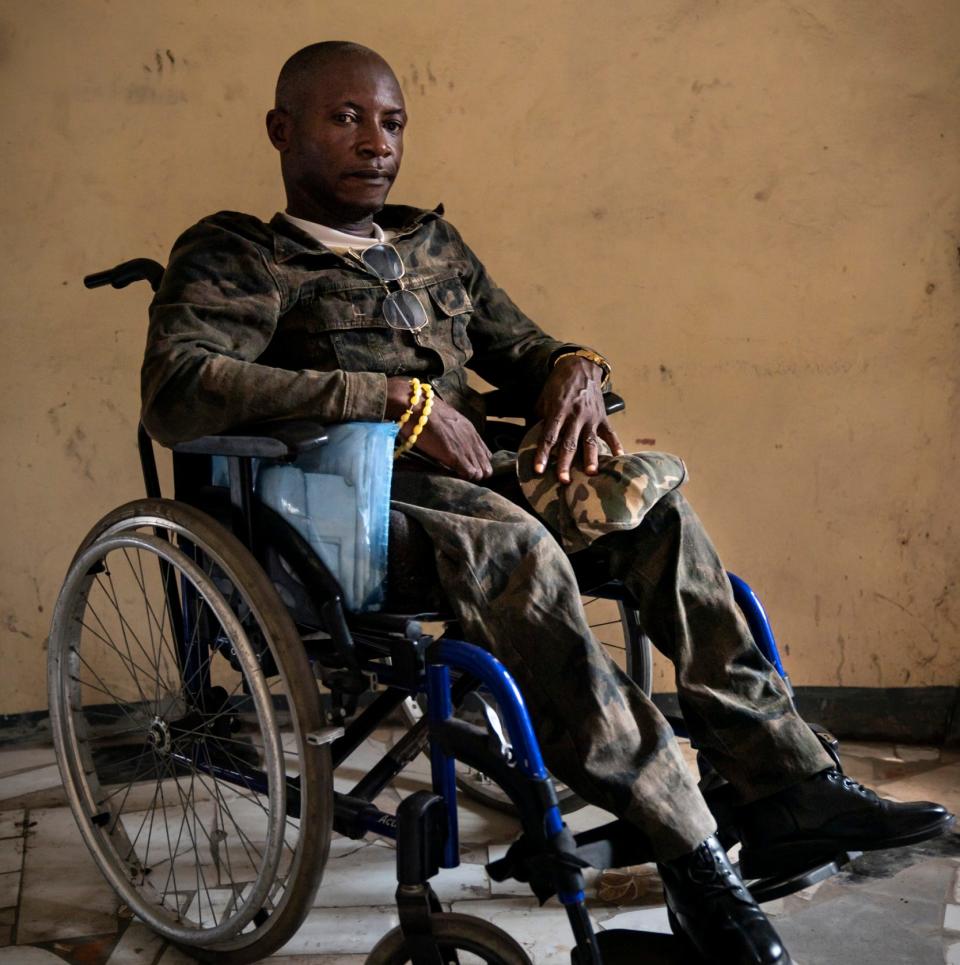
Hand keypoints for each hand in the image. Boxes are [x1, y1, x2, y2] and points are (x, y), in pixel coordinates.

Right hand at [386, 377, 492, 480]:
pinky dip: (464, 478)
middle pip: (485, 465)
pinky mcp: (455, 455)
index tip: (467, 468)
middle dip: (477, 473)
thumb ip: (453, 431)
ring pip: (480, 472)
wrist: (416, 406)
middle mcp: (472, 439)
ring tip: (458, 477)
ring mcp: (465, 447)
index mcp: (470, 430)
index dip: (477, 463)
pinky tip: (454, 477)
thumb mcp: (446, 420)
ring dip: (471, 477)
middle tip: (463, 476)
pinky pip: (470, 473)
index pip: (485, 453)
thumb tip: (450, 440)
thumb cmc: (424, 412)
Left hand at [533, 357, 623, 483]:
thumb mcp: (543, 399)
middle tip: (563, 480)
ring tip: (590, 473)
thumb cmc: (558, 385)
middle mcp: (575, 415)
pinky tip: (619, 458)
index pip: (549, 436)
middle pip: (569, 443)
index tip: (538, 470)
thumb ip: (538, 418)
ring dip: (590, 458)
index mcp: (558, 410)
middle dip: (566, 463)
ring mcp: (591, 417)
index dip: (543, 454)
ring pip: (590, 441)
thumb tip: (529, 438)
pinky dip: (616, 445)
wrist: (580, 366)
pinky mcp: (603, 417)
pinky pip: (610, 433)